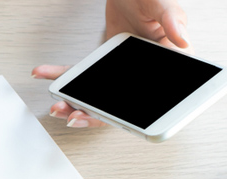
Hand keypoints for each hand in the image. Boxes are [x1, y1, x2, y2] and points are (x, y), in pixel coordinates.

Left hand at [33, 0, 188, 127]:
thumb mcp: (164, 5)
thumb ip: (173, 20)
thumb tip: (183, 40)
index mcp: (164, 68)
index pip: (149, 102)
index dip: (128, 117)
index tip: (107, 119)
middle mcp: (140, 76)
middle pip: (116, 107)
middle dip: (92, 116)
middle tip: (73, 117)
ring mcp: (119, 73)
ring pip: (96, 98)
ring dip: (74, 104)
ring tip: (57, 107)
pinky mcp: (102, 65)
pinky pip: (81, 75)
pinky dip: (60, 75)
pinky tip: (43, 74)